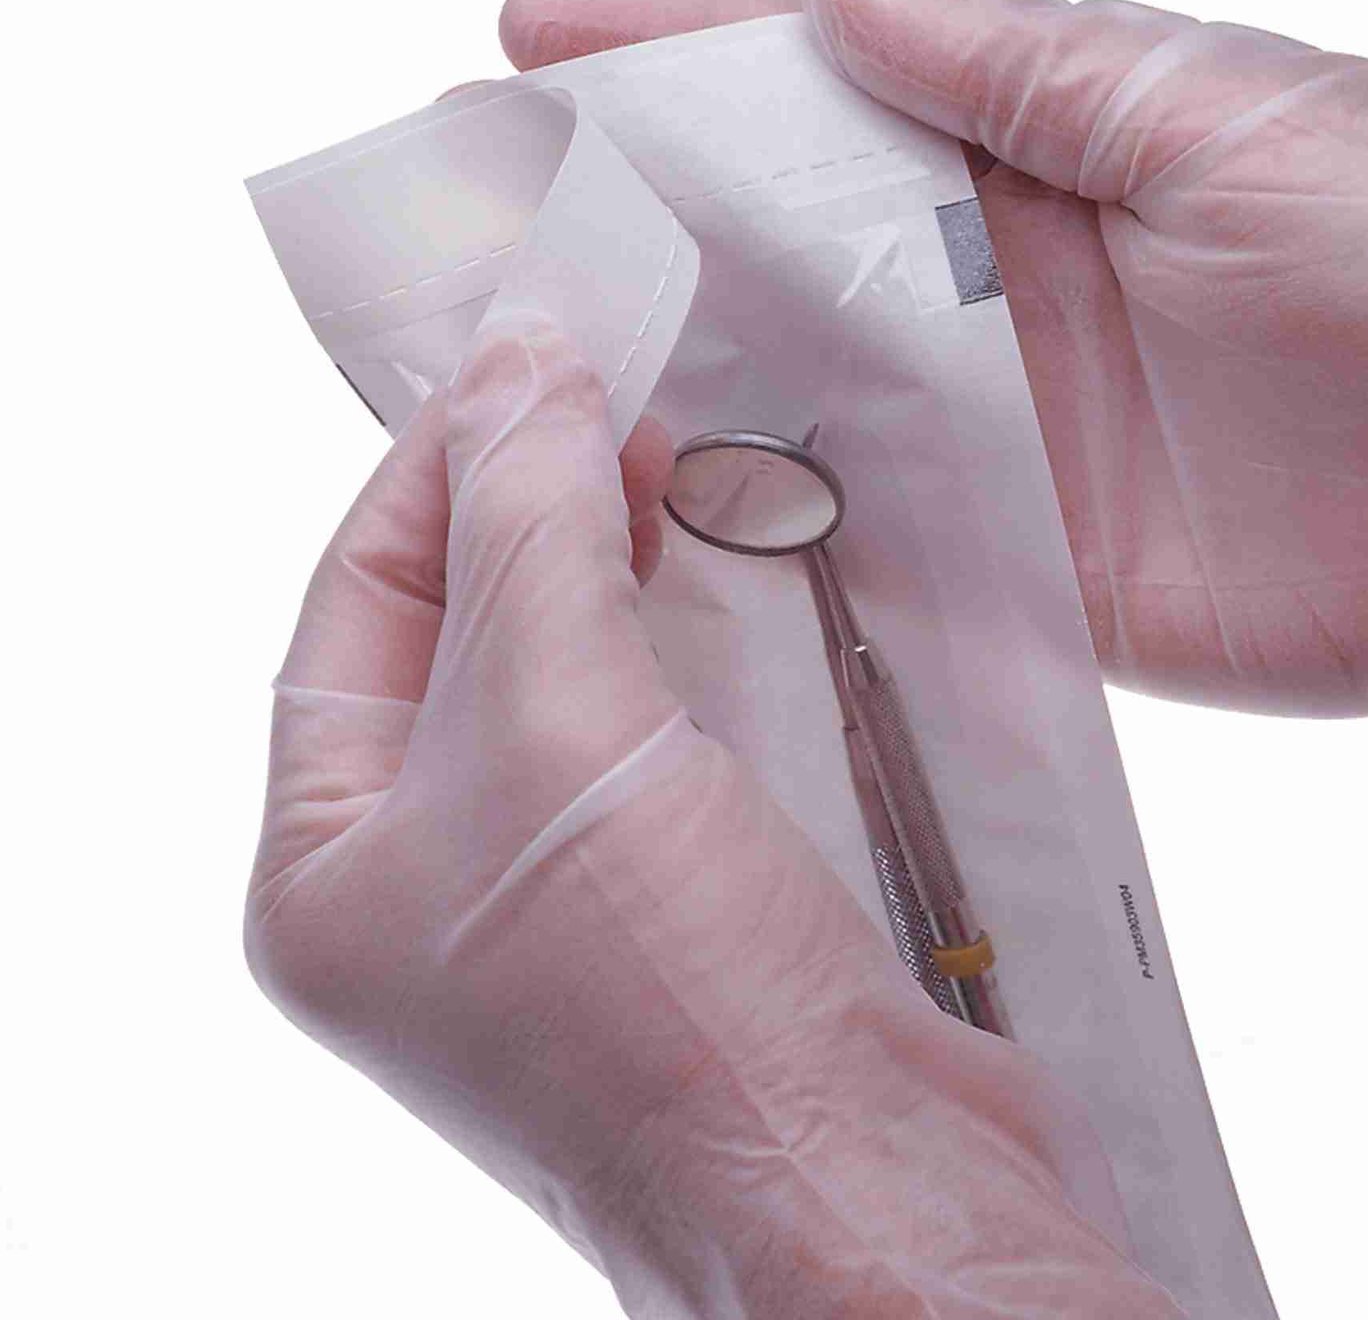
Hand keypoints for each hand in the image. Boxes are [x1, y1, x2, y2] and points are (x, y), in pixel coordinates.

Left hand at [247, 323, 1180, 1318]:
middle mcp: (420, 888)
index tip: (528, 357)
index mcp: (324, 866)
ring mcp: (547, 900)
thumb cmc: (670, 996)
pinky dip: (671, 634)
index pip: (354, 605)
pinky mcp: (669, 901)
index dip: (436, 465)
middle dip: (523, 502)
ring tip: (660, 458)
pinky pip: (643, 728)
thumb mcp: (557, 719)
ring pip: (554, 674)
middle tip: (613, 398)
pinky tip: (712, 574)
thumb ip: (525, 522)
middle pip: (451, 634)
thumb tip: (518, 356)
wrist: (867, 1187)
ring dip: (600, 559)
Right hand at [498, 0, 1367, 733]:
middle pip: (775, 244)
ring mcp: (998, 433)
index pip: (819, 81)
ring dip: (672, 380)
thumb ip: (1018, 60)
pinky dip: (770, 531)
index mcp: (1036, 151)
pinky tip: (651, 524)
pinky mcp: (1024, 565)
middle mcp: (993, 291)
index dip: (674, 46)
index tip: (533, 28)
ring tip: (518, 374)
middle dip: (632, 217)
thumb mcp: (1210, 113)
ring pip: (795, 396)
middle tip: (480, 214)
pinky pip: (869, 543)